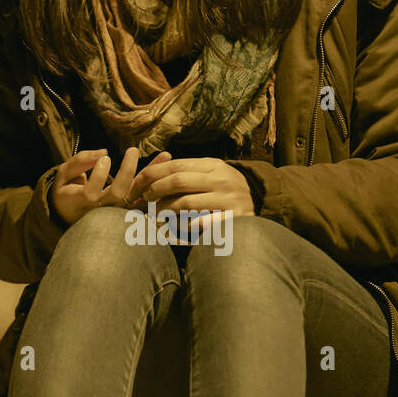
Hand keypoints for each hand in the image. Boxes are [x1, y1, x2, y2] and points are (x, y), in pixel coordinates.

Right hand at [50, 147, 172, 226]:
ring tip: (165, 155)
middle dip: (127, 172)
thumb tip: (103, 152)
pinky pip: (144, 197)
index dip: (98, 176)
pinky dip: (157, 183)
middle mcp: (100, 211)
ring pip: (137, 196)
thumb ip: (80, 162)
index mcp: (80, 203)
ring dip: (151, 176)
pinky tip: (166, 167)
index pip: (91, 194)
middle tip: (132, 150)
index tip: (105, 158)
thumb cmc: (67, 191)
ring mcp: (116, 212)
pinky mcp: (128, 210)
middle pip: (118, 195)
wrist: (71, 215)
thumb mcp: (64, 174)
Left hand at [127, 156, 254, 217]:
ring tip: (153, 215)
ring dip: (165, 210)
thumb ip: (186, 171)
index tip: (136, 186)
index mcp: (212, 165)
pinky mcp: (234, 219)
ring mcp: (228, 199)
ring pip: (187, 203)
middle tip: (142, 201)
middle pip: (178, 181)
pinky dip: (187, 227)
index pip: (175, 166)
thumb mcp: (210, 172)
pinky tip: (175, 231)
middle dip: (154, 191)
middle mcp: (220, 179)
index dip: (151, 175)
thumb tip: (150, 173)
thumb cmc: (225, 187)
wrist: (261, 199)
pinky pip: (205, 224)